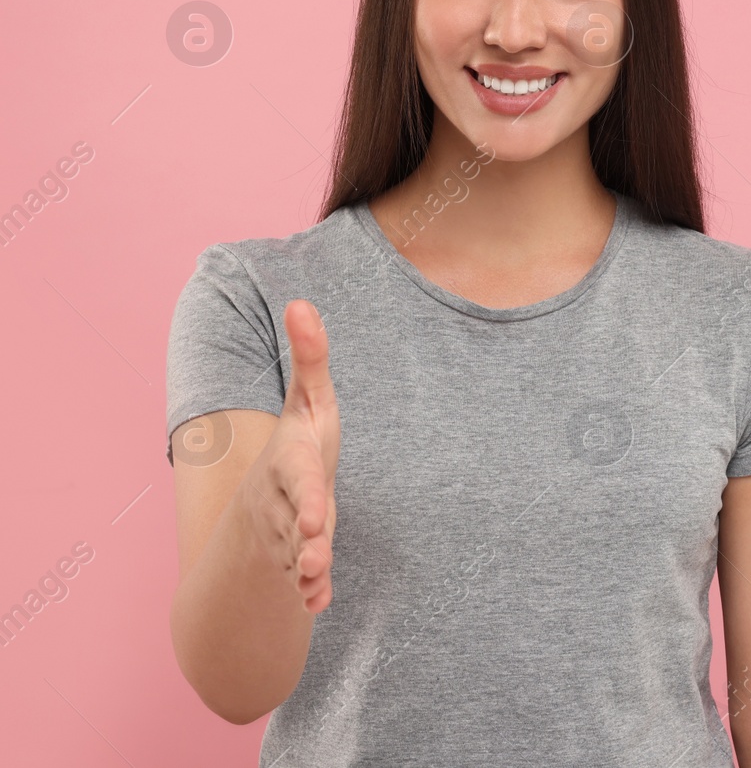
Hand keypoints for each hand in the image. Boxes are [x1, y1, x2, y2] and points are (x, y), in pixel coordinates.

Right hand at [247, 299, 341, 613]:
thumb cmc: (303, 436)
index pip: (299, 479)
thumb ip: (311, 356)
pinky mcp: (300, 557)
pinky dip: (312, 592)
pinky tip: (319, 602)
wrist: (275, 487)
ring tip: (316, 583)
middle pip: (293, 523)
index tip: (322, 513)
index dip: (308, 495)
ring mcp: (289, 532)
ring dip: (306, 570)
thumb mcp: (311, 398)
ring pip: (295, 556)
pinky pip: (303, 580)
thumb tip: (302, 302)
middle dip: (304, 540)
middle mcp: (284, 500)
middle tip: (317, 555)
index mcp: (291, 462)